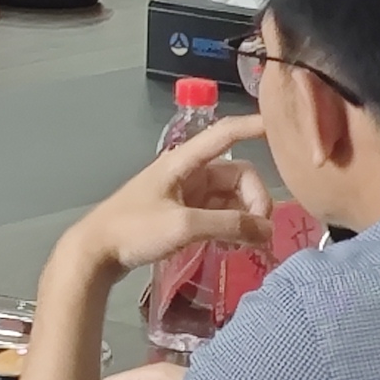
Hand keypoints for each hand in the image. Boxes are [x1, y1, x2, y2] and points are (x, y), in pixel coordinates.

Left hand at [45, 118, 274, 301]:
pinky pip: (219, 213)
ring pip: (231, 197)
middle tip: (259, 233)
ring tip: (247, 245)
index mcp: (184, 162)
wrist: (95, 253)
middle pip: (239, 175)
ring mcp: (186, 193)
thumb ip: (228, 225)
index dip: (254, 127)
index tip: (283, 128)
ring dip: (245, 217)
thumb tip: (267, 230)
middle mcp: (189, 172)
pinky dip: (231, 226)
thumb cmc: (133, 230)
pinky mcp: (183, 213)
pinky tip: (232, 247)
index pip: (226, 134)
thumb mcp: (183, 226)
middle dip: (255, 200)